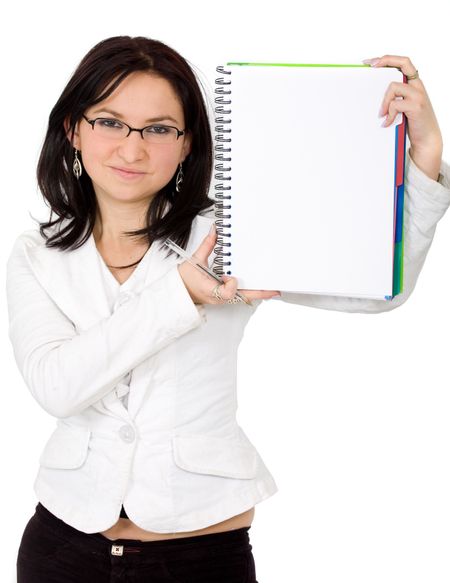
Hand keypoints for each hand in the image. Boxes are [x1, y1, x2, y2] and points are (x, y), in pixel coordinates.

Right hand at [177, 225, 280, 304]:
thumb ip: (207, 246)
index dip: (231, 284)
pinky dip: (251, 291)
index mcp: (209, 290)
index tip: (227, 275)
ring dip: (258, 293)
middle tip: (275, 290)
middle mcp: (218, 298)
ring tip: (272, 289)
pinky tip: (259, 287)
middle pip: (243, 297)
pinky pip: (240, 296)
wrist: (179, 293)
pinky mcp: (223, 298)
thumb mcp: (194, 261)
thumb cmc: (184, 281)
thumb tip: (215, 231)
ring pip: (244, 298)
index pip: (226, 293)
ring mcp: (222, 299)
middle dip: (260, 293)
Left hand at [363, 55, 442, 180]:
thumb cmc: (412, 122)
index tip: (371, 62)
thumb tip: (372, 94)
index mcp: (414, 84)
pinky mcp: (416, 106)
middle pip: (403, 63)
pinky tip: (387, 123)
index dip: (388, 58)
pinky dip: (389, 115)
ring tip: (381, 114)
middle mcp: (418, 86)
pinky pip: (395, 105)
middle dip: (385, 61)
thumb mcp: (402, 107)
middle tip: (370, 66)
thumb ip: (394, 98)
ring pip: (394, 86)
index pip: (403, 63)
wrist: (426, 139)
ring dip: (384, 101)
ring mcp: (418, 95)